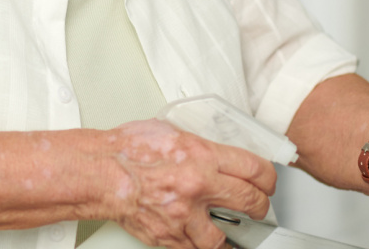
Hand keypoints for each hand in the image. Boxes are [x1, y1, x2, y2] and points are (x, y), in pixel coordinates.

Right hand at [104, 120, 274, 248]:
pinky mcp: (168, 235)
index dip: (268, 179)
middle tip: (258, 207)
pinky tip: (199, 238)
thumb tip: (219, 154)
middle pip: (250, 201)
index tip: (267, 183)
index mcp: (203, 155)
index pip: (255, 169)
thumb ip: (201, 147)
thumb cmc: (129, 149)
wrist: (101, 171)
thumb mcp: (174, 131)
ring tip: (226, 228)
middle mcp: (198, 185)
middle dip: (259, 206)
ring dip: (226, 233)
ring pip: (222, 236)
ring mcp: (184, 214)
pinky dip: (198, 245)